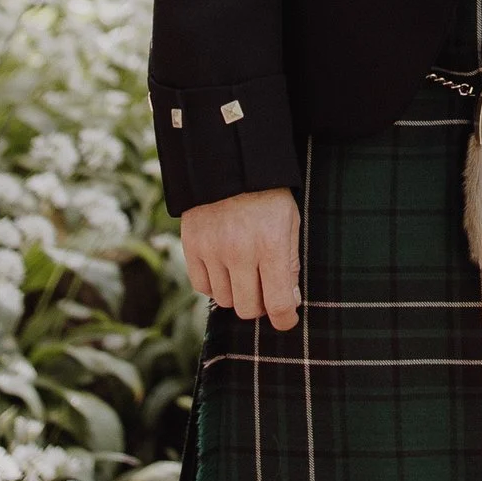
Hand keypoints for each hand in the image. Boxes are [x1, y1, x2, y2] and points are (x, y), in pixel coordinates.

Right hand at [182, 187, 302, 332]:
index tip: (287, 319)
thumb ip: (290, 263)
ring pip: (224, 300)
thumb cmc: (268, 193)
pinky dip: (214, 284)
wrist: (228, 161)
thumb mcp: (290, 222)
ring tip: (244, 274)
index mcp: (271, 246)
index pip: (278, 303)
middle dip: (260, 306)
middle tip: (265, 292)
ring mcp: (212, 250)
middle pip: (248, 309)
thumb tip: (290, 301)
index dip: (285, 319)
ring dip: (236, 293)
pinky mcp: (191, 245)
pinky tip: (224, 269)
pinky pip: (201, 286)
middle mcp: (240, 252)